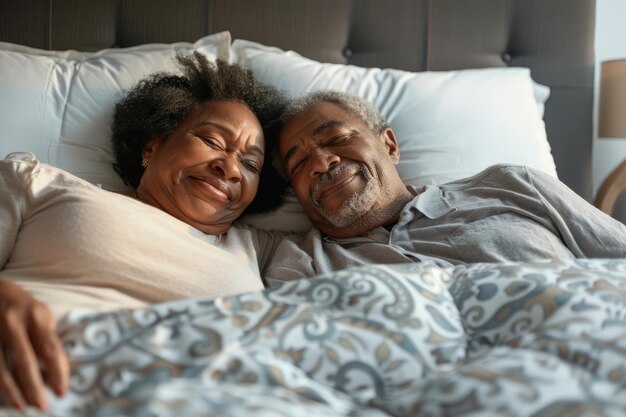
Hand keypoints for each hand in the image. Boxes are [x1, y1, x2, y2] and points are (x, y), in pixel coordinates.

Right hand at [0, 279, 68, 408]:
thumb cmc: (23, 307)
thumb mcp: (40, 315)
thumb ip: (47, 339)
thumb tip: (55, 371)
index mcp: (36, 315)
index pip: (50, 349)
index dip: (57, 373)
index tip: (61, 391)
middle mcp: (14, 322)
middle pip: (25, 361)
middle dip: (34, 386)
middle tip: (42, 404)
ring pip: (1, 367)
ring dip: (12, 390)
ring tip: (22, 404)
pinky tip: (4, 394)